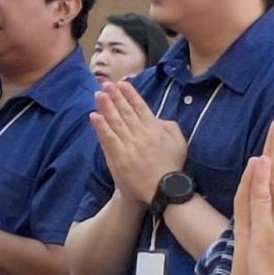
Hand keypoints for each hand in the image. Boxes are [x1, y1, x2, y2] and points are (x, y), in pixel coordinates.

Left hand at [91, 81, 187, 205]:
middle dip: (115, 96)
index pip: (140, 107)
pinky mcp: (119, 158)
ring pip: (115, 122)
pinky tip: (94, 116)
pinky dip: (101, 127)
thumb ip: (169, 126)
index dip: (130, 94)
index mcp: (155, 129)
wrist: (162, 190)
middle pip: (126, 112)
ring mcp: (129, 146)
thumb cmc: (171, 166)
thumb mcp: (179, 142)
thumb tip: (157, 117)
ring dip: (106, 107)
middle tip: (106, 84)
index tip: (122, 84)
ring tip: (98, 94)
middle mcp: (141, 135)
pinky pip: (108, 139)